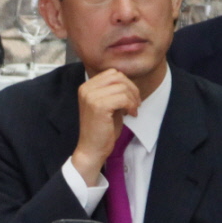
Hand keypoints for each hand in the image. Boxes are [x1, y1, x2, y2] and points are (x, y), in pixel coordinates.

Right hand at [70, 68, 143, 185]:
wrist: (92, 149)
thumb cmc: (101, 129)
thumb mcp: (106, 105)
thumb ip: (113, 91)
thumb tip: (129, 83)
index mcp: (86, 87)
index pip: (112, 73)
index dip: (126, 83)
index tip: (130, 98)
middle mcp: (86, 89)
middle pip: (118, 77)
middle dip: (131, 89)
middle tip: (135, 104)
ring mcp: (91, 97)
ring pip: (122, 87)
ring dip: (132, 99)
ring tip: (132, 110)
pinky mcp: (99, 106)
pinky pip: (123, 98)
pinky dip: (130, 105)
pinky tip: (130, 114)